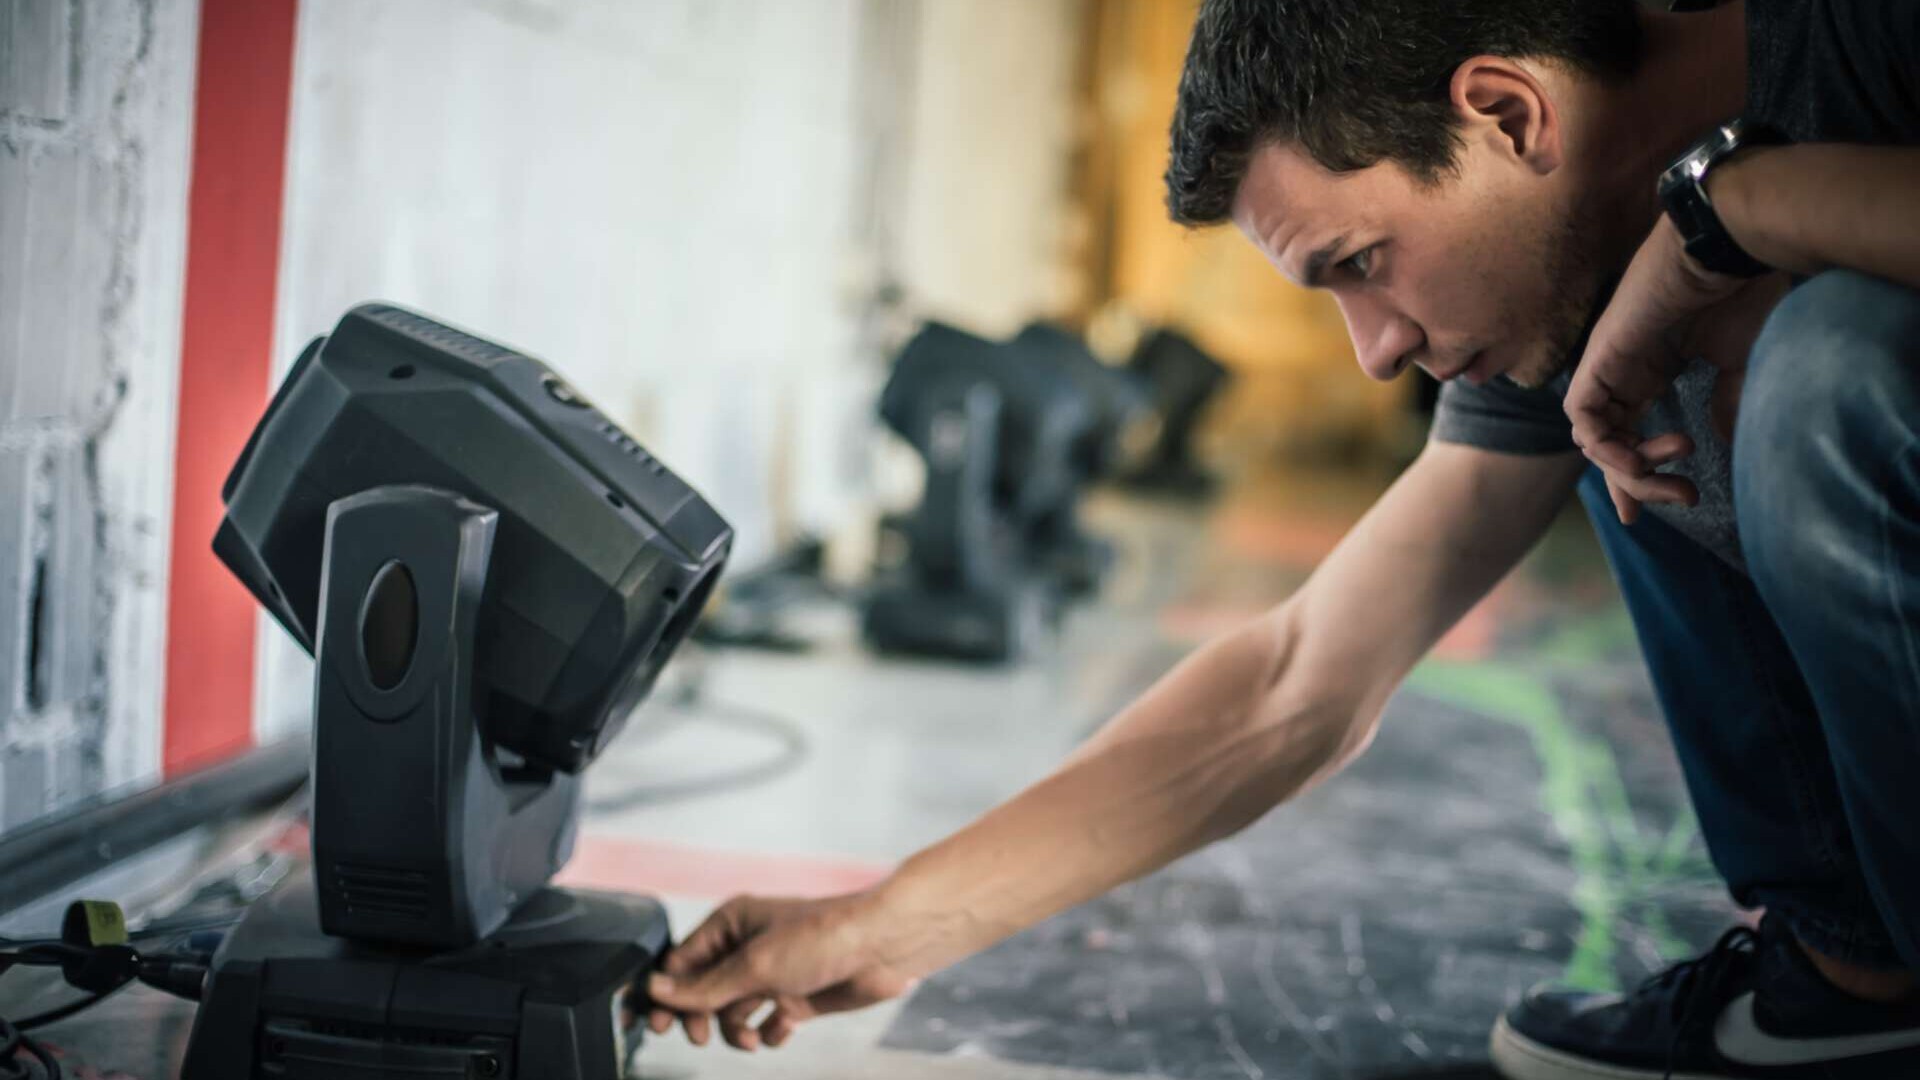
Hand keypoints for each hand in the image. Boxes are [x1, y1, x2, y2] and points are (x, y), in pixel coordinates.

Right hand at [638, 891, 917, 1050]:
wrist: (883, 947)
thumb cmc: (823, 937)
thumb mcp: (754, 965)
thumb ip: (704, 986)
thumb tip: (655, 990)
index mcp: (731, 925)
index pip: (682, 963)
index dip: (669, 995)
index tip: (660, 1025)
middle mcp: (748, 948)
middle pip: (704, 992)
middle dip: (702, 1016)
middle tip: (702, 1035)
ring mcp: (773, 973)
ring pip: (733, 1012)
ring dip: (735, 1030)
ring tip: (749, 1039)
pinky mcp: (797, 996)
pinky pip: (767, 1023)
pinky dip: (769, 1033)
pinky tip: (781, 1029)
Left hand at [1564, 214, 1748, 523]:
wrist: (1727, 250)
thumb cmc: (1740, 293)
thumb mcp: (1736, 361)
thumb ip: (1724, 402)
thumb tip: (1724, 442)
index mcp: (1651, 369)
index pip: (1628, 431)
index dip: (1641, 472)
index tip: (1678, 499)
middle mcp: (1623, 370)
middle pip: (1608, 443)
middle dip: (1640, 482)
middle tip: (1683, 498)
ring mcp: (1607, 364)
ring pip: (1593, 437)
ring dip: (1629, 470)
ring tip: (1676, 479)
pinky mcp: (1598, 359)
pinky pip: (1581, 415)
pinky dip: (1604, 444)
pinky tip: (1637, 458)